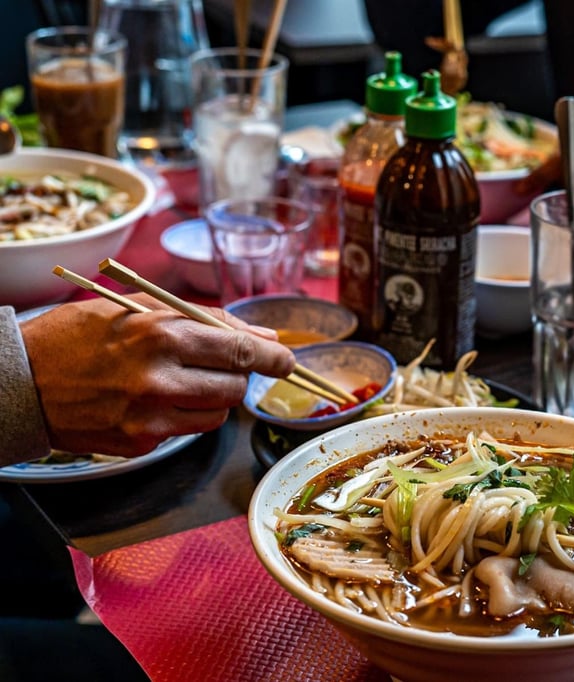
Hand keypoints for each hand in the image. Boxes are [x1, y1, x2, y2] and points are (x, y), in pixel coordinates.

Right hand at [19, 294, 295, 456]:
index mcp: (160, 335)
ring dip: (213, 398)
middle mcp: (159, 378)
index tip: (288, 360)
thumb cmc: (78, 335)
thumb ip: (206, 319)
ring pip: (217, 414)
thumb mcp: (138, 307)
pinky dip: (184, 415)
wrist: (19, 382)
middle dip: (236, 376)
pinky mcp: (140, 443)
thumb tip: (263, 336)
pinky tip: (155, 399)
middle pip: (235, 387)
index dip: (273, 358)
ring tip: (181, 380)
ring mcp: (149, 416)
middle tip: (218, 365)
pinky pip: (187, 430)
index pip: (240, 350)